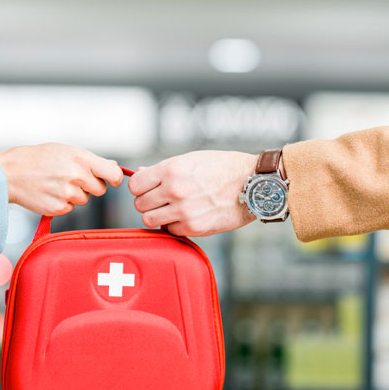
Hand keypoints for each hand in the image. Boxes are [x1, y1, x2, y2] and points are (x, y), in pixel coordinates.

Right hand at [0, 143, 122, 215]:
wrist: (11, 172)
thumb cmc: (39, 158)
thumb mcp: (66, 150)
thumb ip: (91, 160)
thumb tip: (114, 166)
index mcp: (81, 158)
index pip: (113, 174)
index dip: (114, 178)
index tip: (111, 180)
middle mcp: (76, 176)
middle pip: (100, 190)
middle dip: (90, 186)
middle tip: (72, 178)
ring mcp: (67, 193)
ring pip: (84, 200)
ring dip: (75, 195)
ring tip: (56, 183)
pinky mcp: (59, 208)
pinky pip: (70, 208)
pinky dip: (62, 203)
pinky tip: (49, 192)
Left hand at [129, 150, 257, 235]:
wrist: (253, 184)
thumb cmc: (223, 168)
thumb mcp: (192, 159)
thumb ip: (164, 169)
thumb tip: (140, 174)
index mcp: (172, 169)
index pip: (135, 185)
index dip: (140, 187)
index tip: (148, 188)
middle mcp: (175, 190)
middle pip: (139, 204)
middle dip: (147, 202)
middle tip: (161, 200)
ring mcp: (184, 210)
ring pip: (150, 220)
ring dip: (158, 216)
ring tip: (171, 209)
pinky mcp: (194, 227)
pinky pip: (170, 230)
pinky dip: (175, 225)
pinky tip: (188, 216)